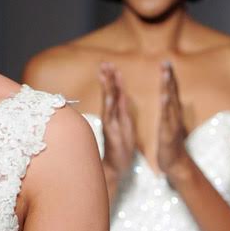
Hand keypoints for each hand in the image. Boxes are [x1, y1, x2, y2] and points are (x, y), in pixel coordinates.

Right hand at [99, 63, 136, 183]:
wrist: (116, 168)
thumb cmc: (121, 149)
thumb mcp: (125, 126)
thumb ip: (123, 110)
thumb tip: (122, 94)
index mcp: (116, 115)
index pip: (114, 93)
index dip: (113, 79)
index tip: (111, 65)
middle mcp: (111, 118)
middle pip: (109, 94)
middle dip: (107, 78)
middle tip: (104, 62)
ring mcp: (110, 125)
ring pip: (108, 102)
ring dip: (106, 87)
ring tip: (104, 73)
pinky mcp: (111, 133)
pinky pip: (110, 117)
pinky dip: (109, 106)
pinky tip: (109, 95)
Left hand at [157, 61, 188, 178]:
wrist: (176, 163)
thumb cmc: (171, 146)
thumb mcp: (169, 126)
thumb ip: (169, 115)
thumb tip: (169, 105)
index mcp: (172, 114)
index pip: (171, 92)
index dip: (169, 78)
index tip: (165, 63)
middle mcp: (174, 116)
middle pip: (172, 92)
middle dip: (169, 76)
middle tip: (166, 61)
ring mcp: (172, 123)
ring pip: (170, 102)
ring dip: (168, 87)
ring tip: (166, 73)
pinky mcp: (168, 132)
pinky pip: (167, 117)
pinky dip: (166, 106)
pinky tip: (165, 96)